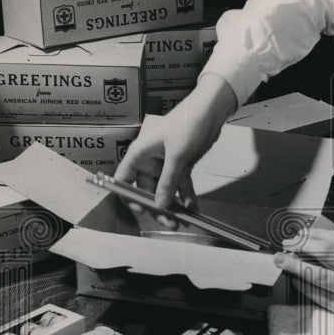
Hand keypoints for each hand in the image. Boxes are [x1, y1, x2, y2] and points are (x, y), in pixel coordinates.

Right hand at [114, 74, 236, 226]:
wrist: (210, 111)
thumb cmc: (187, 124)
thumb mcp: (177, 155)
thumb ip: (167, 181)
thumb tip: (159, 205)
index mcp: (140, 153)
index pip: (124, 178)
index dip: (128, 196)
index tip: (140, 210)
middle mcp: (149, 160)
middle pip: (147, 190)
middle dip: (157, 207)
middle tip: (169, 223)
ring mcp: (165, 164)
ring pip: (165, 190)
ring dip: (173, 206)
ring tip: (183, 221)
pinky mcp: (180, 166)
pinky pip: (180, 185)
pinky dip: (186, 196)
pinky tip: (193, 208)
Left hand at [274, 224, 333, 334]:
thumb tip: (332, 246)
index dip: (315, 235)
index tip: (302, 234)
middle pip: (325, 254)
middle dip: (301, 247)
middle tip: (286, 245)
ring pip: (319, 277)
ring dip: (297, 268)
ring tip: (284, 262)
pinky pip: (324, 300)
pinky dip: (308, 290)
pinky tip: (299, 283)